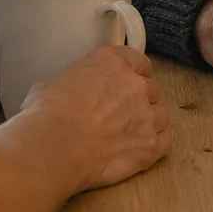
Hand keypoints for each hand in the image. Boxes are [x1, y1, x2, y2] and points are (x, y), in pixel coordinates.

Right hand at [21, 46, 169, 190]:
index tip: (129, 82)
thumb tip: (69, 93)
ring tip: (125, 136)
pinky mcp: (151, 144)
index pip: (138, 60)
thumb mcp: (52, 82)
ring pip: (160, 115)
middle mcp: (135, 84)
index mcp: (111, 61)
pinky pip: (164, 142)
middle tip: (119, 115)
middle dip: (138, 101)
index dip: (134, 73)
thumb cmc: (48, 116)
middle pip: (150, 89)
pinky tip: (136, 151)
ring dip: (147, 123)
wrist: (55, 146)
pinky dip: (153, 146)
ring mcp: (147, 114)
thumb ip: (75, 82)